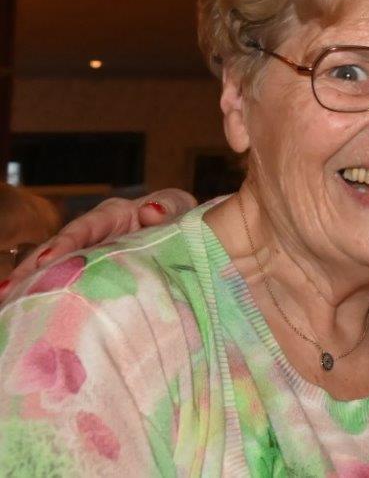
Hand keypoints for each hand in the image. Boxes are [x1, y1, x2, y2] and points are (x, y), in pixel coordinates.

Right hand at [0, 189, 196, 300]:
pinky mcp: (97, 278)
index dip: (63, 244)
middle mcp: (95, 236)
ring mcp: (93, 258)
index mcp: (113, 215)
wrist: (192, 234)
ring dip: (35, 289)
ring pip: (59, 272)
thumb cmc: (180, 216)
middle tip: (7, 292)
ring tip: (10, 308)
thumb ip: (168, 208)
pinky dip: (56, 301)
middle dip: (32, 271)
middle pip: (58, 252)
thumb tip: (149, 213)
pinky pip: (74, 288)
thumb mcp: (178, 206)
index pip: (83, 229)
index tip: (44, 261)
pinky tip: (36, 320)